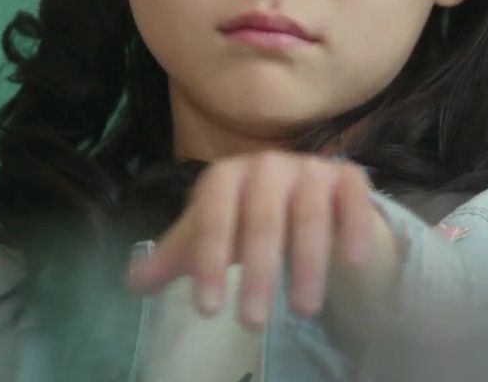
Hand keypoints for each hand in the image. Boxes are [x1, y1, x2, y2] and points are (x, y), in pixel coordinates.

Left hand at [125, 150, 397, 330]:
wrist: (314, 203)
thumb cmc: (253, 223)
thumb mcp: (216, 239)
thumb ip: (182, 257)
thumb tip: (134, 282)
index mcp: (227, 175)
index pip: (212, 216)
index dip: (209, 261)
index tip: (208, 309)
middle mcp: (268, 164)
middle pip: (261, 218)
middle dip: (257, 273)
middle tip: (252, 323)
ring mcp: (312, 167)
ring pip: (309, 214)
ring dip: (307, 264)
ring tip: (303, 312)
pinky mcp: (349, 177)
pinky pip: (353, 199)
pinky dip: (353, 228)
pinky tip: (351, 263)